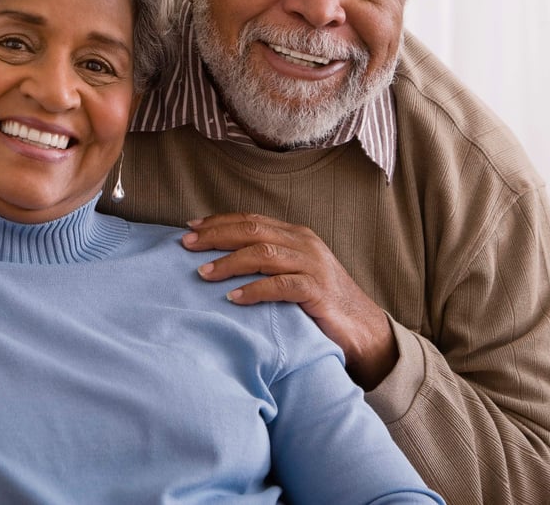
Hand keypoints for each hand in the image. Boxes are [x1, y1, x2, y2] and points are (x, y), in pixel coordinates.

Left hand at [184, 213, 397, 389]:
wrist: (364, 329)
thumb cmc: (320, 303)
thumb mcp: (291, 272)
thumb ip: (265, 262)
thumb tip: (219, 259)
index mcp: (295, 234)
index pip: (250, 220)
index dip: (218, 221)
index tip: (189, 227)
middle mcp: (304, 243)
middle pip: (252, 230)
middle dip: (215, 235)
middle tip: (186, 244)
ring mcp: (312, 265)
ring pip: (263, 253)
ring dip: (229, 262)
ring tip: (203, 273)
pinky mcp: (318, 291)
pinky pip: (280, 285)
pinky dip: (254, 290)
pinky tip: (233, 298)